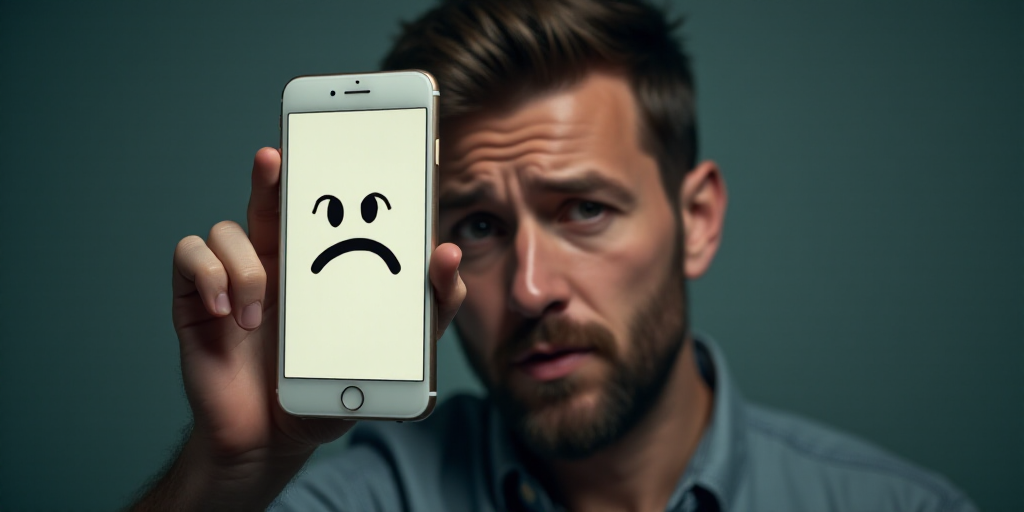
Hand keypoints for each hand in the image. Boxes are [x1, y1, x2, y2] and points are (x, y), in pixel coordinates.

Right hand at [171, 147, 465, 464]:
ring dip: (245, 268)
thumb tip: (448, 254)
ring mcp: (236, 275)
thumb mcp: (395, 351)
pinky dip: (208, 277)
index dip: (325, 164)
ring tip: (260, 319)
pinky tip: (228, 312)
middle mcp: (278, 257)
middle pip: (273, 194)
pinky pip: (191, 254)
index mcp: (323, 260)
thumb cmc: (332, 387)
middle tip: (276, 158)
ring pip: (230, 228)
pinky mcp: (199, 296)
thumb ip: (430, 306)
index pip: (325, 202)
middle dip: (274, 171)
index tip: (337, 132)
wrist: (275, 438)